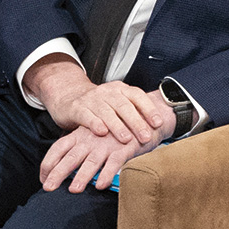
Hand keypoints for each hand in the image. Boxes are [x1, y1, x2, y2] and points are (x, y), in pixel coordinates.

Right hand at [24, 55, 167, 144]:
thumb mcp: (118, 104)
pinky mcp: (77, 108)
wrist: (70, 96)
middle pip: (124, 106)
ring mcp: (92, 99)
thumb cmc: (99, 105)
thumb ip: (134, 113)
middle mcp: (108, 92)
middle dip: (136, 122)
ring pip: (107, 111)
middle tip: (146, 137)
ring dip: (118, 126)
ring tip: (126, 139)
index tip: (158, 123)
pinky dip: (95, 123)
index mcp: (121, 89)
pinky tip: (101, 132)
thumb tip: (159, 127)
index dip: (149, 109)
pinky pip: (87, 115)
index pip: (138, 96)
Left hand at [40, 101, 174, 193]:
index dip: (49, 163)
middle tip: (48, 188)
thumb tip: (68, 169)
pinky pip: (114, 162)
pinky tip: (101, 185)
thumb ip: (82, 149)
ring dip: (82, 176)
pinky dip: (107, 174)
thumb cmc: (116, 131)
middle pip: (70, 157)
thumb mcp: (95, 137)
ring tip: (74, 190)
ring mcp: (107, 144)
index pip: (58, 148)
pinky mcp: (124, 148)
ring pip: (91, 161)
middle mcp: (90, 140)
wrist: (143, 117)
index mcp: (80, 135)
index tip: (42, 179)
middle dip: (58, 173)